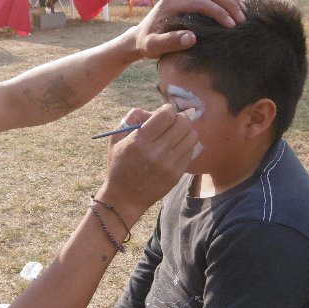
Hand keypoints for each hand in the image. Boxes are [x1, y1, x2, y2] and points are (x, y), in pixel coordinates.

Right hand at [99, 103, 197, 223]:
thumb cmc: (119, 166)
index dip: (168, 109)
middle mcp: (156, 152)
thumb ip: (132, 118)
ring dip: (185, 131)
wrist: (125, 198)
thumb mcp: (116, 139)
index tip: (165, 113)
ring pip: (191, 136)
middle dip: (179, 118)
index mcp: (139, 141)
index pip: (167, 115)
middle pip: (183, 123)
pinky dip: (186, 145)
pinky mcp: (177, 174)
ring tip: (176, 134)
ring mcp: (169, 165)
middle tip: (173, 122)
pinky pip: (191, 151)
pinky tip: (176, 148)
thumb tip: (152, 111)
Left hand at [129, 0, 243, 59]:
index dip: (219, 12)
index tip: (232, 26)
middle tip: (242, 20)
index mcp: (171, 3)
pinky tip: (235, 9)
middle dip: (229, 3)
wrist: (140, 37)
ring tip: (243, 13)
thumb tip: (192, 38)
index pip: (201, 2)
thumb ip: (170, 42)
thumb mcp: (154, 47)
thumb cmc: (148, 44)